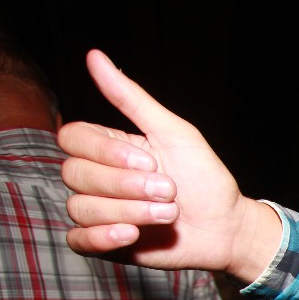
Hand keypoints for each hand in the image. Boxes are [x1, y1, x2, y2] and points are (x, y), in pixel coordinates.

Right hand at [60, 50, 281, 280]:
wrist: (226, 226)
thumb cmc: (204, 177)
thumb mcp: (174, 132)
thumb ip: (131, 98)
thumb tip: (95, 56)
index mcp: (109, 147)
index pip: (72, 139)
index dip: (105, 151)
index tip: (149, 159)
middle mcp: (98, 177)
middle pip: (75, 174)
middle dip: (126, 185)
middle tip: (169, 190)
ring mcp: (99, 211)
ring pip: (80, 208)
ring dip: (129, 211)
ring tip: (168, 214)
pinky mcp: (105, 242)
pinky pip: (78, 240)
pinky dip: (102, 236)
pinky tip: (132, 234)